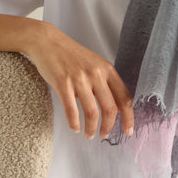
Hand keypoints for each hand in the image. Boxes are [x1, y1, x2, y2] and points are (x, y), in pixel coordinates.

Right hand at [27, 22, 133, 139]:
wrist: (48, 42)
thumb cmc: (72, 55)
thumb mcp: (95, 64)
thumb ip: (105, 83)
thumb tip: (117, 109)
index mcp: (108, 69)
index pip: (125, 97)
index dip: (129, 117)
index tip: (128, 130)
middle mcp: (96, 73)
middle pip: (110, 108)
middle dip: (108, 127)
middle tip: (104, 135)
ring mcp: (80, 78)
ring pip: (92, 112)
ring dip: (91, 129)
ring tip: (89, 135)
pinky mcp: (63, 83)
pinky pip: (71, 110)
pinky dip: (74, 123)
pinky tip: (75, 127)